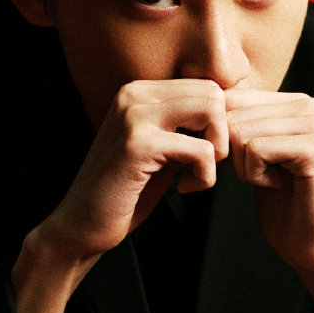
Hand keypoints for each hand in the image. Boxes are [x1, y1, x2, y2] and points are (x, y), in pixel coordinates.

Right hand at [12, 79, 226, 312]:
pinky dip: (204, 177)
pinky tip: (184, 189)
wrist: (82, 226)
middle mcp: (134, 95)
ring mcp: (134, 117)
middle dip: (222, 133)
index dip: (218, 124)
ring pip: (212, 111)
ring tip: (196, 174)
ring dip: (217, 151)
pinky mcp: (139, 145)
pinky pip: (202, 150)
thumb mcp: (160, 150)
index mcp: (138, 92)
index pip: (206, 85)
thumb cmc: (124, 193)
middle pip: (213, 93)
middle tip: (205, 165)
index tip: (203, 155)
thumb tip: (231, 115)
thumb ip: (185, 127)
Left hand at [225, 88, 313, 312]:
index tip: (229, 167)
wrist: (311, 247)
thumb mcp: (251, 156)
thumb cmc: (280, 204)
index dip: (219, 138)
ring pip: (240, 133)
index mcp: (296, 102)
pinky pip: (254, 149)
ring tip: (271, 181)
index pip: (231, 100)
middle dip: (230, 156)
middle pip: (232, 115)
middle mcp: (310, 106)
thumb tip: (197, 103)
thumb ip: (236, 124)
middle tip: (255, 179)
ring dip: (244, 168)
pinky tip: (278, 185)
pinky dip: (254, 175)